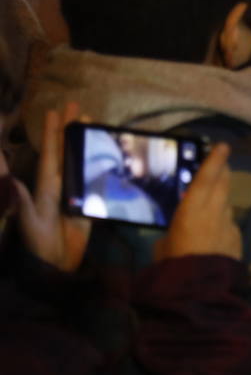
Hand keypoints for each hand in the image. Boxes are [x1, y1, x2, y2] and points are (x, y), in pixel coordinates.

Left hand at [13, 103, 90, 272]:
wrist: (56, 267)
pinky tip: (110, 154)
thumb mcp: (30, 224)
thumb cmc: (40, 245)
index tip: (55, 112)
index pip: (50, 155)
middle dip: (69, 130)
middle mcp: (60, 185)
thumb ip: (24, 203)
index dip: (52, 134)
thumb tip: (15, 180)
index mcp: (45, 188)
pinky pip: (97, 179)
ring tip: (93, 122)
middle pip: (66, 152)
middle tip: (77, 107)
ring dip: (86, 142)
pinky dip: (103, 164)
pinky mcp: (90, 204)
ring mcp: (76, 193)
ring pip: (81, 161)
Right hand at [155, 142, 241, 261]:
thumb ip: (171, 233)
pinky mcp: (238, 238)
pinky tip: (214, 236)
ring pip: (227, 204)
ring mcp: (229, 224)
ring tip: (210, 205)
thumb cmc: (173, 266)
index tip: (223, 145)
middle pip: (223, 183)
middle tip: (220, 164)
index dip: (214, 160)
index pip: (206, 177)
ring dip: (220, 201)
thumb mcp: (162, 246)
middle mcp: (215, 211)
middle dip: (222, 171)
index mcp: (192, 209)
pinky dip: (222, 224)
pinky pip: (229, 224)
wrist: (201, 291)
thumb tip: (174, 234)